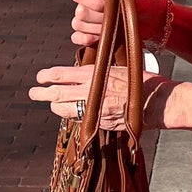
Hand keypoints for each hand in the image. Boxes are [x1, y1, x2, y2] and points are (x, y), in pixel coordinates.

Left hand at [30, 63, 172, 130]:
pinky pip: (81, 119)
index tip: (40, 77)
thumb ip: (99, 72)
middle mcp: (90, 92)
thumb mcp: (119, 68)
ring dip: (56, 106)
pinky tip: (73, 112)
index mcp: (94, 74)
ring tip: (50, 104)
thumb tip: (83, 74)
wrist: (157, 102)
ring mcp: (94, 109)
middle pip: (57, 93)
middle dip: (42, 93)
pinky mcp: (100, 122)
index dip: (47, 76)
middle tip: (33, 93)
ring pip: (65, 109)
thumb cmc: (142, 82)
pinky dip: (75, 114)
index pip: (62, 74)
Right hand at [69, 0, 168, 47]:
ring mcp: (89, 19)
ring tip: (114, 31)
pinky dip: (83, 39)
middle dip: (98, 18)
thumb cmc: (148, 5)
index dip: (89, 0)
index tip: (105, 6)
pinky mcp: (91, 34)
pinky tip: (95, 40)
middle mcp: (91, 2)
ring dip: (95, 30)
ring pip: (78, 25)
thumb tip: (118, 4)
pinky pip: (77, 37)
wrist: (154, 21)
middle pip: (80, 12)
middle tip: (117, 21)